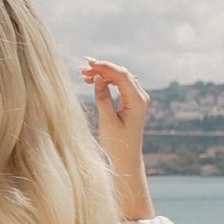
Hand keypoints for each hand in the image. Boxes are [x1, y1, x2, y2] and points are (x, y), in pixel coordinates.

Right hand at [81, 59, 153, 221]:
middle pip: (121, 74)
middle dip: (102, 69)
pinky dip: (107, 82)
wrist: (126, 159)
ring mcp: (137, 99)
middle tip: (83, 68)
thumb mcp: (107, 121)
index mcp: (137, 101)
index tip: (88, 64)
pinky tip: (93, 82)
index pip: (122, 76)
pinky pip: (120, 86)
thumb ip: (103, 98)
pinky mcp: (132, 103)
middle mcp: (140, 97)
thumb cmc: (117, 144)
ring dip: (103, 75)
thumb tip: (97, 78)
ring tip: (84, 75)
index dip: (105, 67)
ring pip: (120, 79)